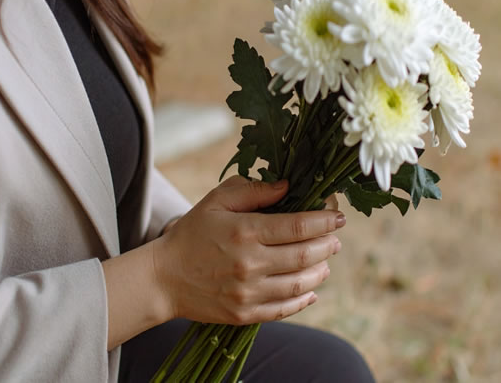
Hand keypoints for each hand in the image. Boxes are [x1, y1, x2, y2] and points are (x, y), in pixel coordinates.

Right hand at [152, 176, 345, 325]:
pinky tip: (311, 290)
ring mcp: (248, 292)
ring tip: (326, 261)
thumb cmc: (192, 233)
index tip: (337, 217)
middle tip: (335, 238)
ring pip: (300, 283)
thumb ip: (252, 190)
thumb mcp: (216, 201)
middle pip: (305, 255)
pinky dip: (304, 300)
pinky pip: (285, 309)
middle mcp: (250, 263)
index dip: (323, 220)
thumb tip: (287, 186)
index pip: (297, 225)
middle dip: (328, 244)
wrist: (163, 278)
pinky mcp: (245, 314)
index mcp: (244, 231)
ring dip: (321, 271)